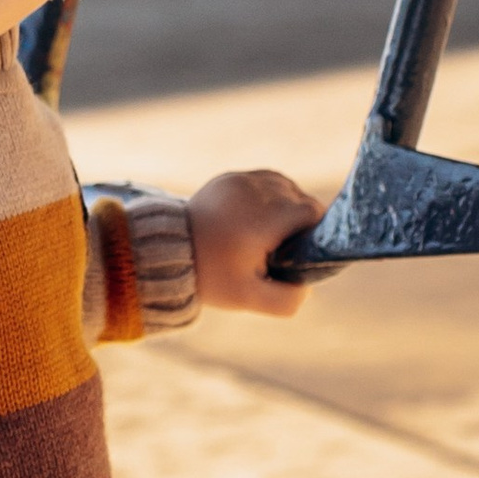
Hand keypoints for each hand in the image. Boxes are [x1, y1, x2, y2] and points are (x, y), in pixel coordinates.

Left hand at [187, 165, 326, 316]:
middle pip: (300, 198)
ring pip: (284, 186)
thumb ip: (287, 299)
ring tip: (270, 232)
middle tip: (280, 247)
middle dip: (298, 222)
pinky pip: (263, 181)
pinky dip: (267, 196)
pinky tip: (257, 217)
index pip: (313, 212)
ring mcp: (242, 180)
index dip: (313, 232)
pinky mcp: (229, 178)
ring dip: (285, 206)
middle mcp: (257, 191)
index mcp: (266, 218)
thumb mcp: (249, 298)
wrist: (165, 252)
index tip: (299, 251)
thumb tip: (307, 286)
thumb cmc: (211, 276)